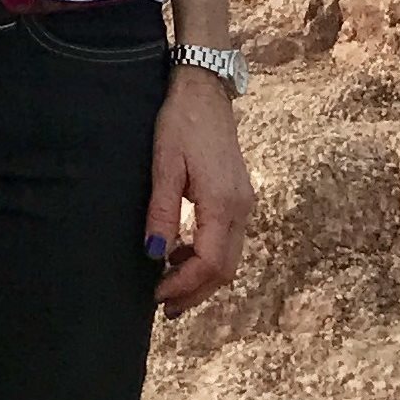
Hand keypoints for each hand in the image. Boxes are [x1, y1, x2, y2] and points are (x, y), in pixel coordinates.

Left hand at [145, 67, 254, 316]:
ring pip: (230, 257)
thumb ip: (162, 212)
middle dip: (196, 292)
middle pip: (225, 269)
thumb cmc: (180, 123)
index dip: (185, 286)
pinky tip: (181, 253)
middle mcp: (242, 209)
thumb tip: (155, 255)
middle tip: (165, 307)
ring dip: (202, 277)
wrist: (205, 92)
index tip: (158, 296)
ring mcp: (245, 203)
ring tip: (168, 285)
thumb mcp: (164, 165)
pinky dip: (207, 256)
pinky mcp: (240, 197)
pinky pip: (228, 240)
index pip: (210, 263)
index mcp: (223, 204)